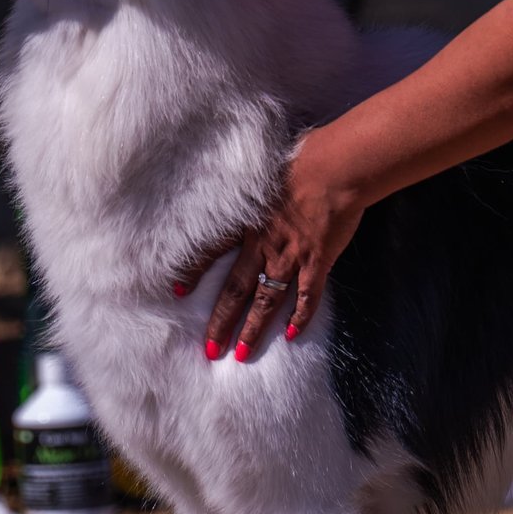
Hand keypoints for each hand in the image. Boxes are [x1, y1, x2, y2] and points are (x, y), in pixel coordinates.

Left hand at [175, 135, 367, 361]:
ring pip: (265, 300)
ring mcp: (290, 255)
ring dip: (253, 328)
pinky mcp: (317, 261)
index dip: (194, 271)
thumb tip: (250, 181)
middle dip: (221, 320)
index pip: (212, 251)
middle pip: (235, 288)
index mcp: (247, 221)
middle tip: (208, 348)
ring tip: (241, 354)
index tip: (177, 290)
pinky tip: (291, 335)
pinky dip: (300, 317)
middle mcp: (263, 244)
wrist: (335, 167)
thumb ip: (255, 186)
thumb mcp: (266, 171)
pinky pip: (306, 296)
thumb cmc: (303, 159)